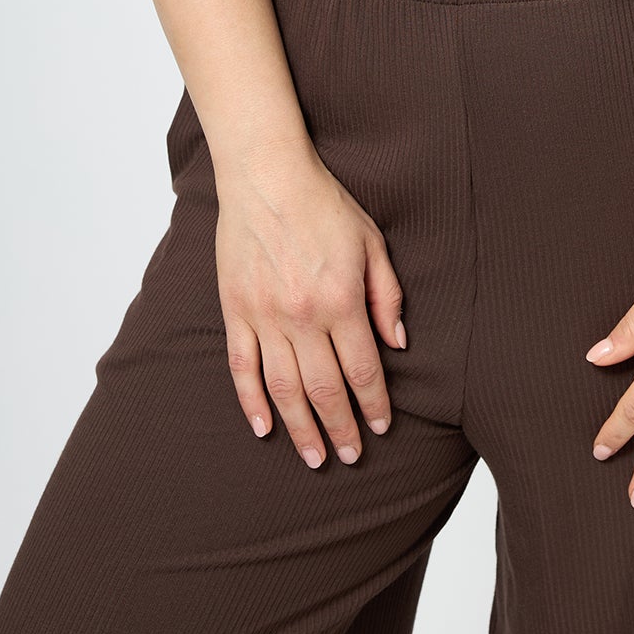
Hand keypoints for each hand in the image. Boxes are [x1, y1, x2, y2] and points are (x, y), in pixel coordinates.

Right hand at [214, 152, 407, 469]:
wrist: (267, 176)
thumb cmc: (324, 204)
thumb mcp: (371, 242)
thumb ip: (386, 295)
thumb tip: (397, 342)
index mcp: (341, 299)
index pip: (362, 370)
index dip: (374, 405)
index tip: (382, 426)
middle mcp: (302, 316)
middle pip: (325, 389)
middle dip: (341, 429)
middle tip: (351, 456)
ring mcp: (265, 316)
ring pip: (283, 389)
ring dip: (300, 429)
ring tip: (314, 457)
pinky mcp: (236, 310)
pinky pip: (242, 368)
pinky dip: (251, 402)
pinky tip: (264, 427)